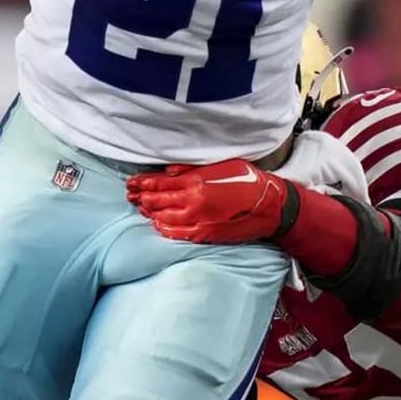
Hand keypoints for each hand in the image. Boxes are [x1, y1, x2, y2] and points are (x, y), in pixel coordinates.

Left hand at [127, 160, 295, 243]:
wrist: (269, 206)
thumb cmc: (248, 181)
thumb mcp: (222, 165)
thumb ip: (193, 168)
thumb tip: (170, 170)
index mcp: (196, 181)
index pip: (160, 182)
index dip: (143, 182)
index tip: (133, 182)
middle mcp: (193, 201)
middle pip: (157, 200)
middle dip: (142, 197)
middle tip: (131, 195)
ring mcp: (197, 220)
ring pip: (163, 217)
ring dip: (150, 212)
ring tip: (141, 208)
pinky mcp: (203, 234)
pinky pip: (176, 233)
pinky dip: (163, 228)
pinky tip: (158, 224)